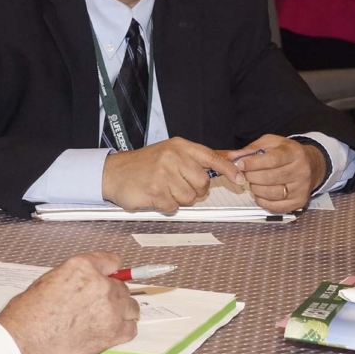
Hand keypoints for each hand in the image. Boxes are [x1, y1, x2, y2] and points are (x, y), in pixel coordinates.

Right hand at [0, 251, 138, 353]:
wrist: (25, 341)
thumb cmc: (28, 314)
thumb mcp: (49, 280)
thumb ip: (76, 276)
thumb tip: (88, 280)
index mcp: (83, 267)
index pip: (112, 261)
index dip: (111, 272)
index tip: (111, 277)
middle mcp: (101, 284)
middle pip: (122, 287)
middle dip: (113, 295)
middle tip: (98, 306)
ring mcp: (110, 309)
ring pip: (131, 307)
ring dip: (122, 312)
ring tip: (105, 320)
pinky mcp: (114, 333)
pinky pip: (131, 328)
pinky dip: (123, 330)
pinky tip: (108, 332)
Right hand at [102, 137, 244, 212]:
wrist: (115, 172)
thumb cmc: (146, 164)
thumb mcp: (171, 152)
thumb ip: (197, 159)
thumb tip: (229, 161)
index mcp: (180, 146)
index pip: (212, 157)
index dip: (229, 170)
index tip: (240, 180)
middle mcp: (174, 157)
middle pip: (202, 183)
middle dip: (194, 190)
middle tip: (178, 185)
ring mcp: (164, 174)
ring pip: (190, 198)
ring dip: (179, 199)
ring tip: (164, 189)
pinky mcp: (155, 190)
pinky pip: (174, 207)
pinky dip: (167, 206)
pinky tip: (156, 195)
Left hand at [226, 135, 324, 212]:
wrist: (311, 165)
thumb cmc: (288, 153)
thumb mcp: (272, 143)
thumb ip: (252, 149)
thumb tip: (232, 157)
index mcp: (295, 153)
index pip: (272, 160)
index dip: (253, 163)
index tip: (241, 164)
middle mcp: (302, 171)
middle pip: (270, 178)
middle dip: (252, 176)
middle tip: (245, 174)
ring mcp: (302, 188)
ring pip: (271, 193)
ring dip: (256, 189)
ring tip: (254, 182)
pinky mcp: (300, 201)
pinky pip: (276, 206)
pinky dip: (262, 201)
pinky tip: (260, 193)